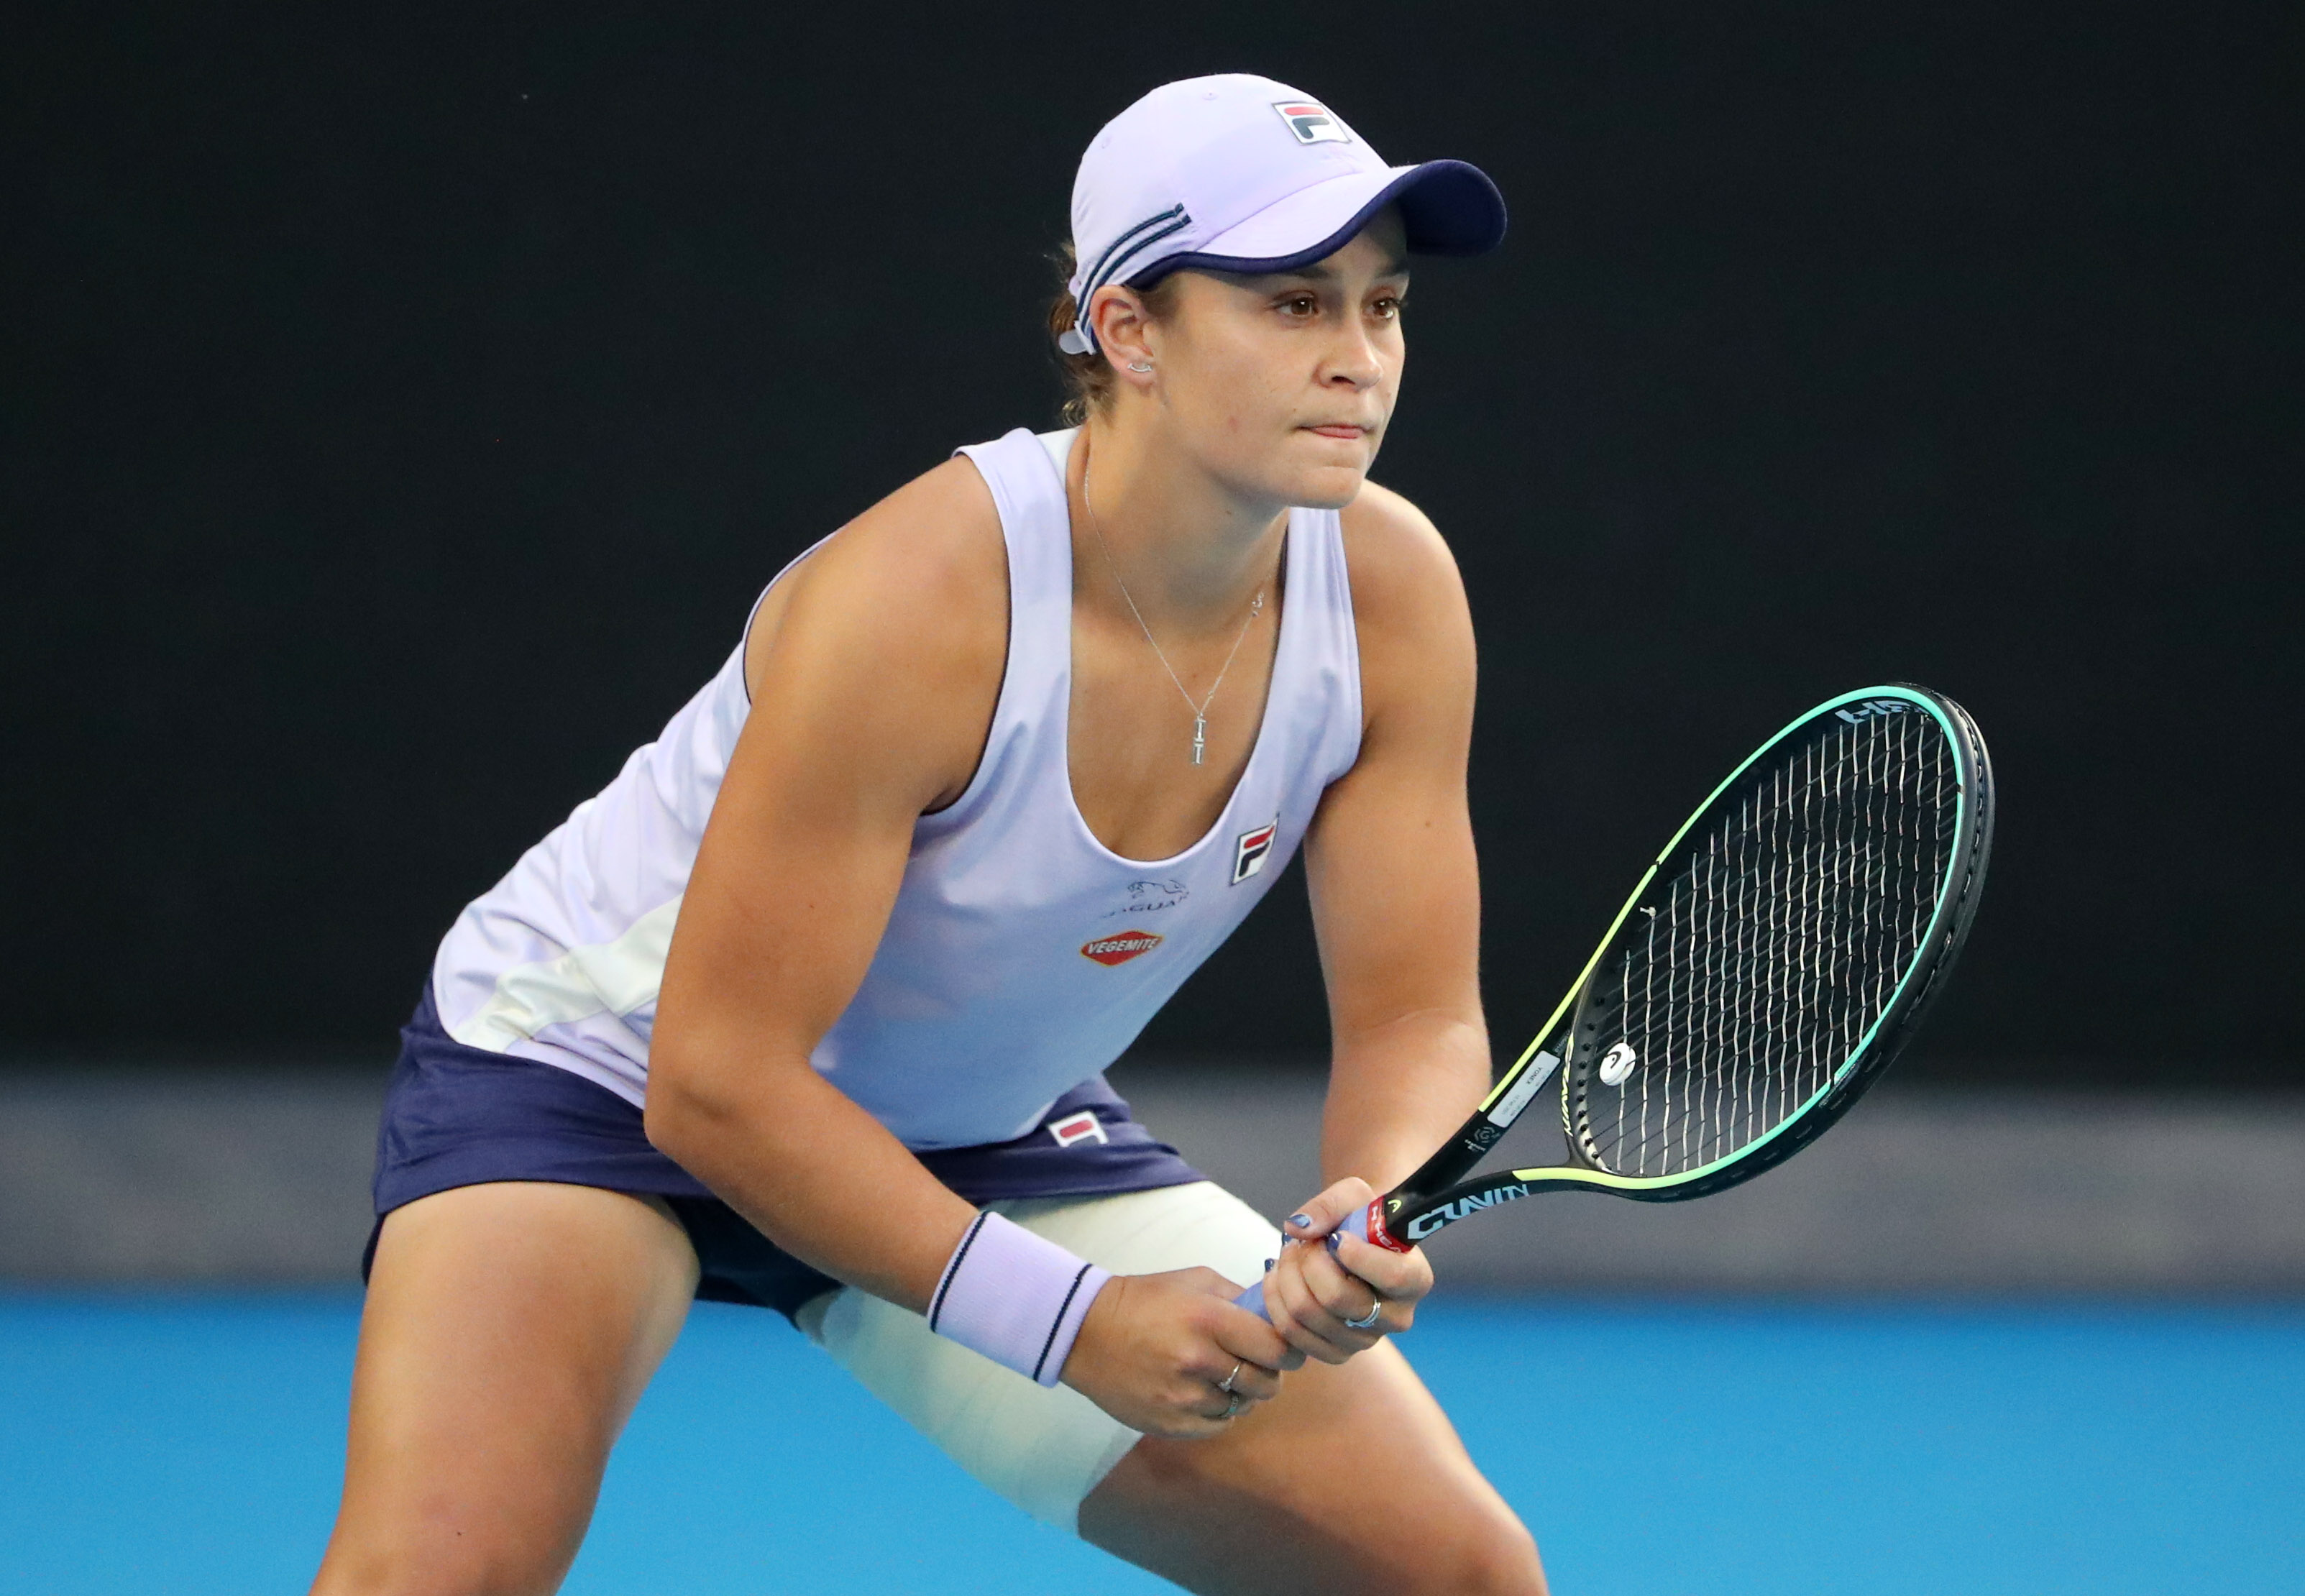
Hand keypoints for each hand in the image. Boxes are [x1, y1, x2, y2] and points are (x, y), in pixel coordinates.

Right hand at [1061, 1267, 1301, 1437]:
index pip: (1277, 1349)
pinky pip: (1216, 1425)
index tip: (1284, 1349)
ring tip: (1217, 1374)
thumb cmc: (1145, 1300)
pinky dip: (1216, 1412)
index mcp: (1209, 1319)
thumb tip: (1279, 1315)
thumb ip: (1241, 1298)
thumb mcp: (1195, 1281)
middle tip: (1253, 1363)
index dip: (1287, 1351)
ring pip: (1241, 1406)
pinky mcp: (1169, 1424)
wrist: (1085, 1332)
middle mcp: (1198, 1360)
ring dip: (1238, 1393)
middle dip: (1266, 1374)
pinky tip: (1199, 1391)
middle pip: (1266, 1384)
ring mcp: (1182, 1397)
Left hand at [1260, 1177, 1432, 1363]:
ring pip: (1308, 1315)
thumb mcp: (1354, 1194)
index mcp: (1415, 1279)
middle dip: (1308, 1261)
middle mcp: (1396, 1317)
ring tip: (1290, 1254)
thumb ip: (1330, 1204)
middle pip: (1338, 1298)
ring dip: (1286, 1277)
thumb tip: (1298, 1228)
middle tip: (1303, 1241)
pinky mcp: (1335, 1352)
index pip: (1392, 1277)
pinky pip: (1292, 1334)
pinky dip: (1276, 1301)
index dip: (1359, 1257)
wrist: (1353, 1243)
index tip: (1337, 1238)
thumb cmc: (1360, 1217)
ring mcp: (1365, 1340)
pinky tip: (1278, 1278)